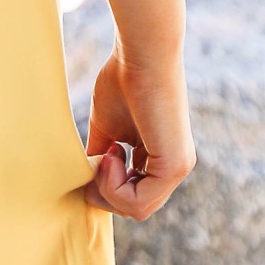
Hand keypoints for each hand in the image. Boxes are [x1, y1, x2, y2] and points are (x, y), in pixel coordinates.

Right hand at [83, 49, 193, 221]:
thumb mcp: (107, 128)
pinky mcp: (174, 166)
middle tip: (96, 160)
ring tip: (104, 154)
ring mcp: (178, 168)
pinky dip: (113, 186)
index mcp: (161, 157)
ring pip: (137, 210)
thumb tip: (85, 182)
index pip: (134, 196)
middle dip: (105, 193)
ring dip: (108, 189)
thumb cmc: (123, 79)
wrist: (142, 54)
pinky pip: (138, 203)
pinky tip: (112, 153)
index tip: (97, 155)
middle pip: (135, 208)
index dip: (106, 187)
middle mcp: (175, 167)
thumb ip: (101, 156)